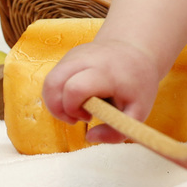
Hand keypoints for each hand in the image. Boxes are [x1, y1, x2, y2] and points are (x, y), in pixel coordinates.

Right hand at [41, 38, 160, 143]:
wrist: (135, 49)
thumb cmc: (137, 85)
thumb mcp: (138, 112)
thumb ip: (117, 132)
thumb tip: (89, 137)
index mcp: (106, 72)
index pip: (75, 89)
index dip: (74, 109)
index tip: (89, 116)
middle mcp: (86, 59)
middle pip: (53, 83)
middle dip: (58, 108)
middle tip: (78, 116)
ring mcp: (74, 55)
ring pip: (49, 81)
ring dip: (55, 102)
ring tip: (76, 108)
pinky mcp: (68, 56)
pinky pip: (53, 78)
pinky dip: (58, 94)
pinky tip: (76, 97)